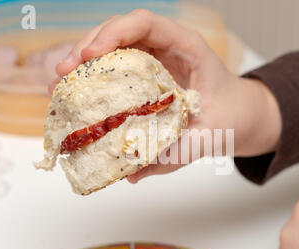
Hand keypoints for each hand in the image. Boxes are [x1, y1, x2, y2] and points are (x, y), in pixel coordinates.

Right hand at [53, 10, 280, 182]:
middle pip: (120, 30)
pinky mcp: (145, 73)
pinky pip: (116, 66)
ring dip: (83, 62)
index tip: (91, 57)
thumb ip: (175, 154)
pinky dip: (94, 77)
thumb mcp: (208, 138)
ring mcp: (154, 57)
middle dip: (87, 47)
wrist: (238, 114)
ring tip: (60, 83)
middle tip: (63, 74)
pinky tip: (78, 94)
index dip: (114, 33)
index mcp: (188, 48)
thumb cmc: (229, 117)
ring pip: (112, 46)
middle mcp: (167, 46)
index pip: (147, 23)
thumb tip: (131, 174)